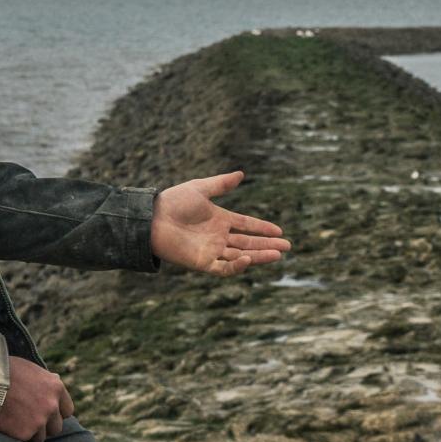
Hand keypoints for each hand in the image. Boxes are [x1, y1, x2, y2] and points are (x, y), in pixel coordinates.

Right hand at [0, 356, 73, 441]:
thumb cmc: (3, 370)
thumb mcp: (30, 369)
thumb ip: (44, 380)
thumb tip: (54, 381)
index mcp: (56, 387)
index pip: (67, 410)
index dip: (56, 413)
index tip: (46, 413)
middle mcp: (51, 406)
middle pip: (56, 427)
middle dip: (45, 426)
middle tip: (29, 421)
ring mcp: (39, 421)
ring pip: (41, 438)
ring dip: (31, 433)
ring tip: (15, 424)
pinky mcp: (24, 433)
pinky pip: (24, 441)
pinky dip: (16, 436)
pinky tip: (6, 426)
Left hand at [152, 171, 290, 276]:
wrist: (152, 218)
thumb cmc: (173, 201)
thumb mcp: (200, 188)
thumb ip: (221, 184)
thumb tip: (241, 174)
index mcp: (219, 220)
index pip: (246, 225)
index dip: (263, 229)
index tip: (279, 231)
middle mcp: (218, 237)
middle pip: (248, 242)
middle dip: (268, 245)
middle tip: (287, 247)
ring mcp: (211, 250)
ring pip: (241, 256)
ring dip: (259, 256)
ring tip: (277, 255)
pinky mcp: (202, 262)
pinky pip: (223, 268)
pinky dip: (236, 266)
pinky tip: (249, 259)